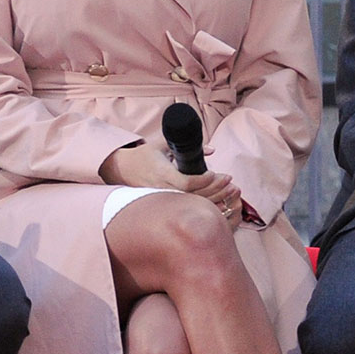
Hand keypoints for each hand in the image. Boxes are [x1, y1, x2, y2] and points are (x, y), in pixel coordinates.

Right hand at [98, 146, 237, 225]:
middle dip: (216, 189)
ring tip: (231, 192)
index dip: (204, 180)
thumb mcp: (161, 144)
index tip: (217, 173)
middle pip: (194, 196)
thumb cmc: (143, 155)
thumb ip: (186, 145)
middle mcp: (164, 190)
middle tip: (231, 181)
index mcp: (162, 174)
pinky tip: (221, 204)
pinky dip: (207, 207)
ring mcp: (165, 200)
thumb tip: (211, 149)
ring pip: (194, 205)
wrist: (123, 170)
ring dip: (215, 199)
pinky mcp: (166, 206)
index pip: (186, 182)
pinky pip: (189, 209)